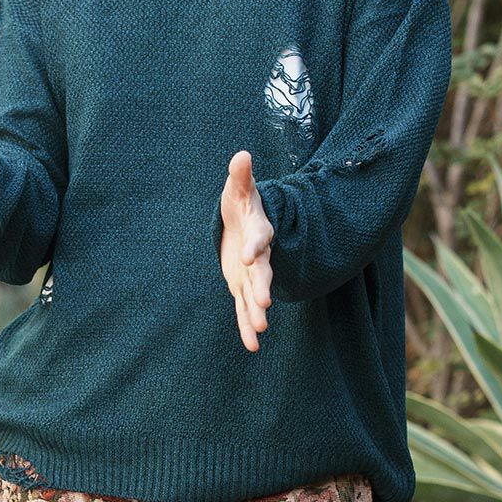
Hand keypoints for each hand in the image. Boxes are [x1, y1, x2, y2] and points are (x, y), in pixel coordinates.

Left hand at [219, 149, 273, 351]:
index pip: (259, 238)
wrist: (243, 223)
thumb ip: (241, 176)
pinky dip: (247, 326)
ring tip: (259, 331)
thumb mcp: (239, 188)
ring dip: (256, 313)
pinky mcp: (242, 287)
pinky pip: (244, 309)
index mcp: (259, 231)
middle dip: (261, 286)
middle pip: (262, 272)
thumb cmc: (241, 203)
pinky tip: (252, 346)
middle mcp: (259, 256)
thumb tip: (241, 156)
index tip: (250, 254)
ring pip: (254, 295)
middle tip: (263, 302)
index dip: (255, 245)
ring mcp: (252, 274)